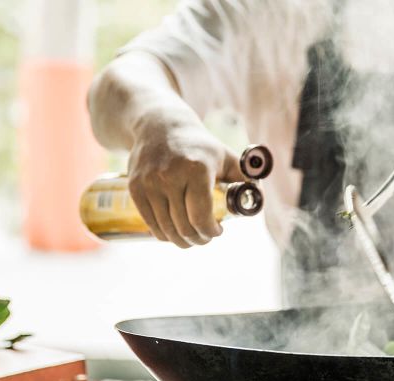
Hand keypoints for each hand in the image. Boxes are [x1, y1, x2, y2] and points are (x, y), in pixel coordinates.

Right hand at [127, 114, 244, 246]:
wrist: (159, 126)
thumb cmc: (199, 146)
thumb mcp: (226, 156)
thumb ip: (246, 177)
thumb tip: (258, 200)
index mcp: (196, 169)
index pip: (201, 216)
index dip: (210, 231)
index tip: (218, 231)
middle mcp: (170, 176)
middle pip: (183, 227)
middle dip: (198, 239)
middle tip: (205, 237)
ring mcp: (149, 183)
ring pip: (166, 229)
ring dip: (181, 240)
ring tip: (190, 238)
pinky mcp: (135, 187)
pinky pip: (150, 223)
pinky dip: (163, 234)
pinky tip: (173, 232)